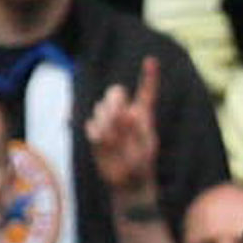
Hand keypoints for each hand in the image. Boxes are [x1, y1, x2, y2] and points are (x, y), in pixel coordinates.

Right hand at [86, 55, 160, 200]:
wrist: (129, 182)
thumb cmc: (142, 165)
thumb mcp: (145, 147)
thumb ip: (136, 128)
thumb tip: (125, 112)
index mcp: (143, 115)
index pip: (146, 91)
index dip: (148, 76)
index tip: (151, 60)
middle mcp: (125, 114)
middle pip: (115, 92)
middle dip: (114, 101)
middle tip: (119, 117)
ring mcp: (108, 122)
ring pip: (101, 109)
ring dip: (107, 123)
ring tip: (115, 142)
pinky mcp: (96, 132)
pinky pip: (91, 125)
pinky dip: (96, 133)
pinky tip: (103, 144)